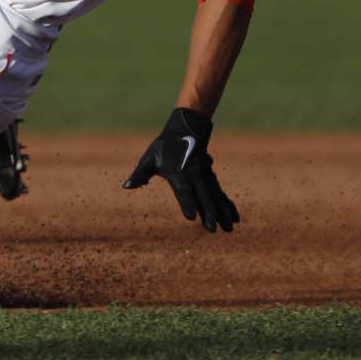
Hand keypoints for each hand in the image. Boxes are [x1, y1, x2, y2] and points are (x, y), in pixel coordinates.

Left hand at [123, 107, 239, 232]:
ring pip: (215, 198)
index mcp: (178, 175)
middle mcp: (194, 178)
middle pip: (203, 198)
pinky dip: (228, 205)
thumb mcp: (149, 158)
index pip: (183, 192)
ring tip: (229, 228)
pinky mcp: (211, 180)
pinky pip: (221, 194)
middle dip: (208, 213)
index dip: (187, 203)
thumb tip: (126, 186)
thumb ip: (140, 174)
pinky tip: (234, 218)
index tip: (191, 217)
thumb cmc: (164, 147)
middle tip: (212, 229)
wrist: (185, 130)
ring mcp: (205, 179)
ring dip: (222, 212)